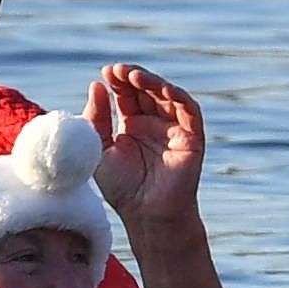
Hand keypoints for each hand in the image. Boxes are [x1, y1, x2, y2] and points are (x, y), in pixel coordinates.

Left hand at [83, 64, 206, 241]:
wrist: (146, 216)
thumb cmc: (122, 188)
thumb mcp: (100, 149)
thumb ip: (96, 119)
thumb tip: (96, 85)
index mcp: (132, 124)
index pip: (127, 94)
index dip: (118, 81)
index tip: (106, 73)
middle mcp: (154, 122)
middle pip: (146, 89)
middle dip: (132, 77)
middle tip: (117, 71)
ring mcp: (174, 128)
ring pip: (167, 95)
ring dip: (152, 82)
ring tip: (133, 77)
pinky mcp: (192, 136)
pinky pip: (188, 110)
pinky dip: (177, 95)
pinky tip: (161, 88)